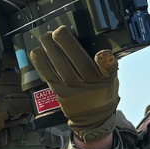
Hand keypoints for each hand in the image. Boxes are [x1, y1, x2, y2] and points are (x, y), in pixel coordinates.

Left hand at [29, 26, 118, 141]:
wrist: (93, 118)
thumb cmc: (103, 93)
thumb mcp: (112, 79)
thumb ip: (108, 66)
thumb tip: (103, 52)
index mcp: (98, 79)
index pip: (89, 61)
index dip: (79, 49)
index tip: (71, 34)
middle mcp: (84, 84)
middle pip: (72, 61)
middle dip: (62, 44)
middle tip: (55, 30)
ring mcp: (70, 89)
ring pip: (58, 67)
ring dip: (49, 51)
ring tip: (44, 37)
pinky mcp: (58, 92)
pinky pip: (48, 75)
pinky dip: (41, 63)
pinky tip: (36, 52)